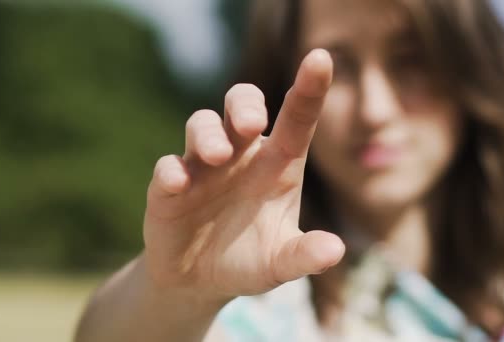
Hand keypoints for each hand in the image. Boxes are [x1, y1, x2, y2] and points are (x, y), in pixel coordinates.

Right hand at [142, 49, 344, 303]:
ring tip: (217, 155)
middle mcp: (240, 156)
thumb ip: (304, 255)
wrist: (199, 280)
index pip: (295, 120)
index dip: (309, 89)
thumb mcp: (280, 263)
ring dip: (208, 133)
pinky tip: (178, 183)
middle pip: (241, 104)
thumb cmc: (248, 259)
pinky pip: (168, 166)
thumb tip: (334, 251)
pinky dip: (172, 170)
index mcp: (276, 165)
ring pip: (202, 124)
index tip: (320, 57)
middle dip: (244, 104)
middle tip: (251, 123)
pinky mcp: (169, 187)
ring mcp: (202, 167)